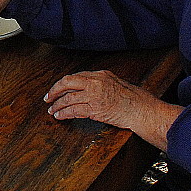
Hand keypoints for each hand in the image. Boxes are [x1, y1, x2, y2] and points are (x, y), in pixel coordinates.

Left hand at [44, 70, 182, 150]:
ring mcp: (94, 95)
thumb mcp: (116, 83)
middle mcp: (96, 82)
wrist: (142, 110)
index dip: (63, 83)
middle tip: (48, 98)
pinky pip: (73, 110)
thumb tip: (88, 89)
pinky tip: (59, 116)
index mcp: (101, 75)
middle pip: (67, 82)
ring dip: (57, 105)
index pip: (76, 76)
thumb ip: (101, 84)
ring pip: (68, 98)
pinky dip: (64, 113)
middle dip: (54, 90)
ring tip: (51, 110)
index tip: (57, 89)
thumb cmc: (134, 99)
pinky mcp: (94, 109)